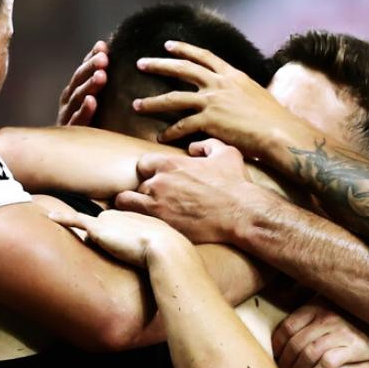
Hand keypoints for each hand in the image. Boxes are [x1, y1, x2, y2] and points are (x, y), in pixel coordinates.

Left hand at [49, 208, 190, 267]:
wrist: (166, 250)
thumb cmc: (169, 254)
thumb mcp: (163, 250)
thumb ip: (153, 252)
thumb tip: (146, 263)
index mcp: (137, 219)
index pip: (119, 227)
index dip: (117, 237)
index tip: (119, 245)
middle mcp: (122, 215)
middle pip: (103, 229)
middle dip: (106, 241)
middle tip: (121, 256)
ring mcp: (109, 220)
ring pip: (92, 234)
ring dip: (96, 244)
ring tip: (112, 254)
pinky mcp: (98, 228)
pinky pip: (76, 221)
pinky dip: (63, 219)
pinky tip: (51, 218)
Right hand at [57, 40, 108, 125]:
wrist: (66, 155)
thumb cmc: (87, 125)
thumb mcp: (93, 103)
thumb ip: (100, 84)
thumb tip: (112, 58)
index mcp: (74, 91)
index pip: (83, 71)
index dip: (91, 58)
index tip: (103, 45)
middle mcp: (69, 101)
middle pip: (79, 80)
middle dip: (91, 67)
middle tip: (104, 57)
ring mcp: (68, 116)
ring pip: (78, 97)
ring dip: (89, 85)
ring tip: (102, 75)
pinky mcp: (70, 132)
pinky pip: (78, 120)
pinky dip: (84, 110)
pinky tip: (92, 101)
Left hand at [113, 138, 259, 243]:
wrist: (240, 213)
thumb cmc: (235, 184)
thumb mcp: (227, 154)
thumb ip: (207, 145)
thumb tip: (193, 148)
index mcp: (171, 162)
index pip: (144, 163)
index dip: (150, 173)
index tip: (158, 181)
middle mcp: (159, 180)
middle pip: (139, 183)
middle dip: (146, 191)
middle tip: (157, 200)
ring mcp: (156, 201)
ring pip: (129, 200)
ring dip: (137, 205)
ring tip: (146, 213)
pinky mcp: (158, 221)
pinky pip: (130, 217)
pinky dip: (132, 218)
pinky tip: (140, 222)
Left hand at [133, 41, 321, 157]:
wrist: (279, 132)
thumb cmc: (274, 119)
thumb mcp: (257, 96)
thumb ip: (241, 93)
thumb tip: (238, 97)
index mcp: (232, 75)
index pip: (203, 56)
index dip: (184, 49)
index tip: (168, 45)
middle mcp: (219, 84)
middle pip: (182, 69)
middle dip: (159, 65)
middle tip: (141, 63)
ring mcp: (213, 101)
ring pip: (174, 98)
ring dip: (153, 102)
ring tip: (137, 105)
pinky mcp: (210, 121)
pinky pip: (182, 125)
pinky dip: (170, 132)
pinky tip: (160, 137)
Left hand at [272, 300, 368, 367]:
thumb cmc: (350, 320)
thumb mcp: (328, 308)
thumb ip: (308, 315)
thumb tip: (279, 330)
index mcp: (316, 306)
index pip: (287, 327)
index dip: (277, 346)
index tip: (276, 359)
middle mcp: (327, 316)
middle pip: (295, 344)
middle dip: (285, 363)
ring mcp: (341, 331)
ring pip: (308, 354)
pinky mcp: (354, 346)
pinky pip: (327, 363)